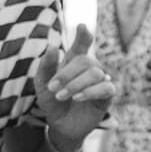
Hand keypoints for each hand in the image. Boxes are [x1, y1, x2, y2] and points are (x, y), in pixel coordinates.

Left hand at [32, 24, 113, 145]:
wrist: (60, 125)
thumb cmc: (53, 102)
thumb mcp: (43, 85)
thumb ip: (46, 67)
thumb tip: (52, 47)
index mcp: (75, 61)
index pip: (82, 44)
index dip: (83, 35)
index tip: (81, 26)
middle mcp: (91, 68)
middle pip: (85, 60)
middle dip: (67, 73)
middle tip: (53, 88)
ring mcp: (101, 81)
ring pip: (95, 73)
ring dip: (75, 84)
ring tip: (61, 96)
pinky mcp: (107, 96)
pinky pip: (106, 88)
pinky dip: (90, 91)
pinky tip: (77, 98)